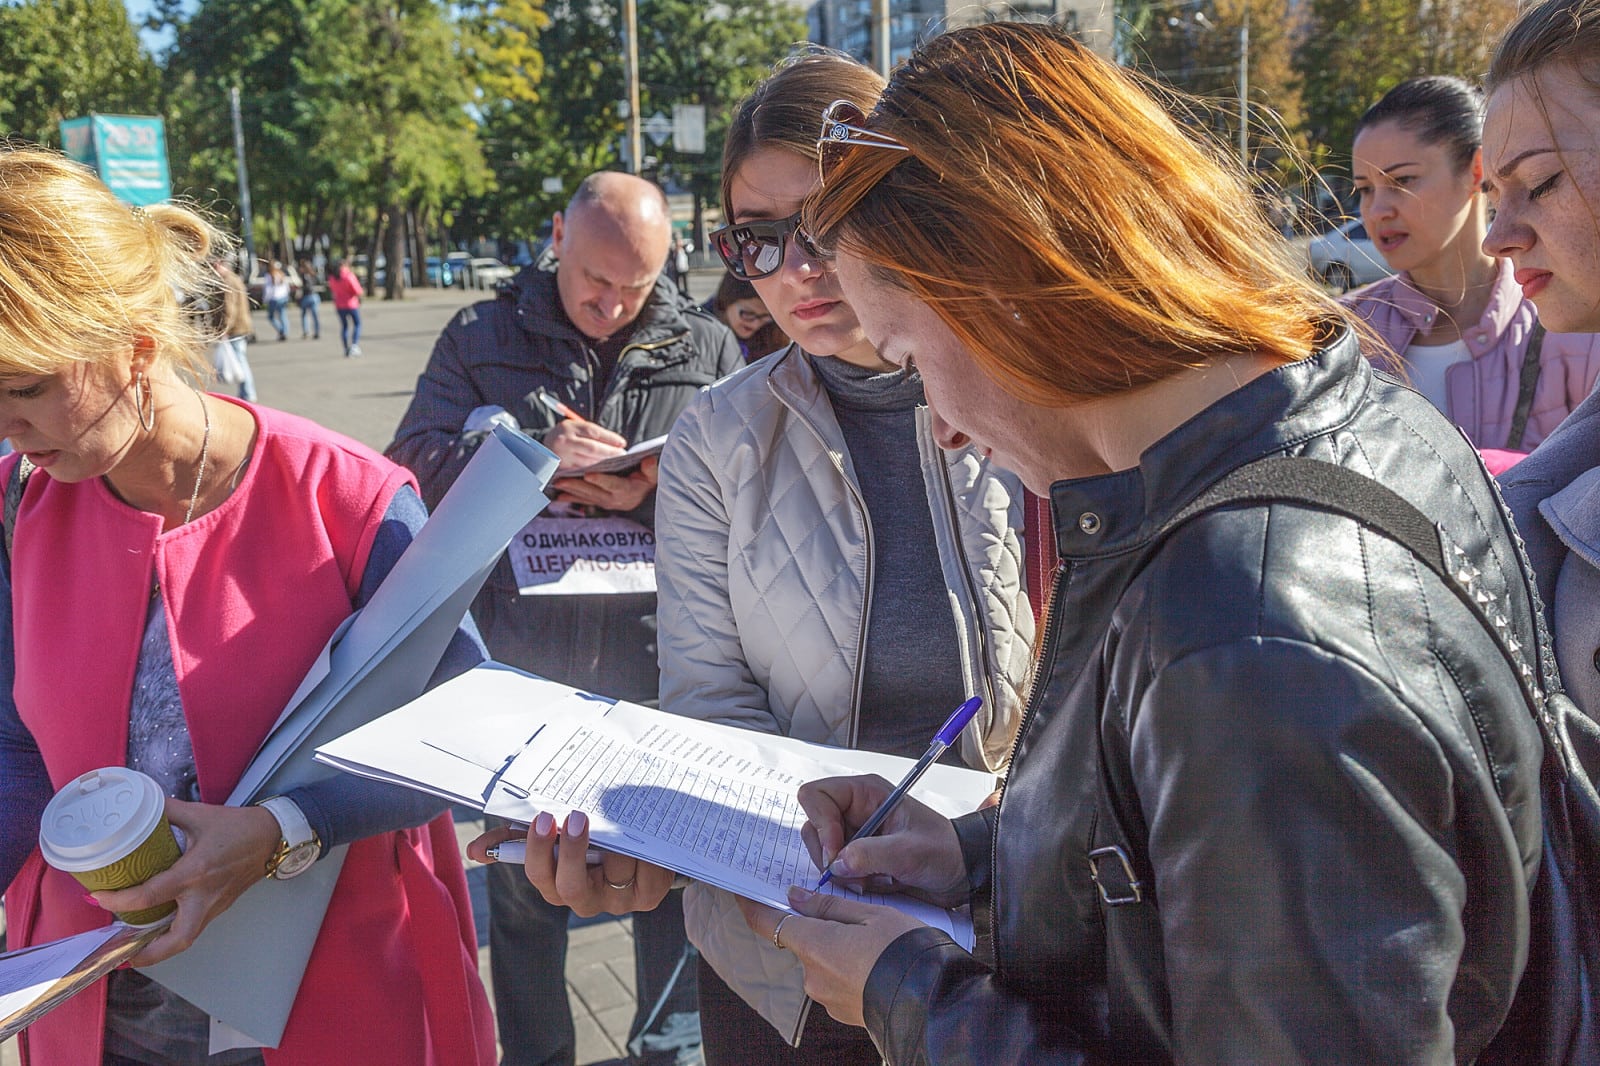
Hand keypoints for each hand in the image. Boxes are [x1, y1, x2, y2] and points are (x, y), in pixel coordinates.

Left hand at [92, 798, 280, 965]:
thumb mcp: (199, 814)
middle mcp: (204, 896)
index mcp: (195, 873)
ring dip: (160, 949)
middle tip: (123, 955)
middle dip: (148, 954)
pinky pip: (193, 926)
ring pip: (186, 938)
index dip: (118, 901)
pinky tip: (159, 926)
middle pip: (176, 940)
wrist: (273, 836)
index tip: (98, 897)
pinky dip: (173, 933)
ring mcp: (214, 905)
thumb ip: (166, 812)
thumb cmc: (238, 826)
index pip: (149, 896)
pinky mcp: (220, 906)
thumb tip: (139, 809)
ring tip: (136, 948)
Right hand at [467, 810, 674, 916]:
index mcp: (557, 884)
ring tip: (618, 816)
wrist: (640, 843)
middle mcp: (586, 899)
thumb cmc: (588, 835)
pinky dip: (645, 849)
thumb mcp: (554, 832)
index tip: (541, 818)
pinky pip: (646, 871)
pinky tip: (643, 830)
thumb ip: (514, 837)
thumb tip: (473, 851)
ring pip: (613, 872)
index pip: (538, 874)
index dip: (536, 850)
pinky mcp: (648, 895)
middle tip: (575, 816)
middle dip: (570, 852)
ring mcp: (618, 900)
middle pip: (570, 886)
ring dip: (617, 843)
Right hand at [542, 419, 628, 470]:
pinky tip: (603, 472)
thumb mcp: (575, 429)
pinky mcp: (561, 469)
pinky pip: (582, 471)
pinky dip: (594, 471)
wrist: (539, 451)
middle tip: (623, 455)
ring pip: (589, 462)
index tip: (623, 443)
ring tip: (617, 464)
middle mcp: (564, 441)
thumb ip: (592, 434)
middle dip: (610, 452)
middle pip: (592, 448)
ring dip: (604, 463)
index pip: (594, 431)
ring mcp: (562, 456)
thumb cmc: (565, 438)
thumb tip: (617, 443)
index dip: (610, 438)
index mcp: (569, 427)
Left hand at [551, 455, 658, 511]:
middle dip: (577, 485)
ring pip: (587, 496)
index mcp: (628, 490)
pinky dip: (572, 498)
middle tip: (562, 479)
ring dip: (571, 490)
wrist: (646, 491)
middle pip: (594, 492)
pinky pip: (585, 501)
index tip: (588, 474)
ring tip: (557, 484)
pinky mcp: (601, 503)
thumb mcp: (653, 473)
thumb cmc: (648, 478)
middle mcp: (616, 500)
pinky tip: (559, 495)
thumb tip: (649, 460)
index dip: (601, 479)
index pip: (613, 485)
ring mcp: (607, 503)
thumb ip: (651, 468)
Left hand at [739, 887, 925, 1027]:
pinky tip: (876, 963)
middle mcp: (813, 976)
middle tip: (853, 915)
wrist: (932, 1002)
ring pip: (822, 961)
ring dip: (838, 948)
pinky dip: (849, 968)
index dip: (752, 906)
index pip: (769, 923)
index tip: (743, 892)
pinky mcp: (842, 1012)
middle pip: (804, 941)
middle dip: (820, 927)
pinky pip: (837, 981)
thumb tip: (795, 897)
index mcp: (815, 945)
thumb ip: (830, 906)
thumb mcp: (872, 914)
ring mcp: (826, 998)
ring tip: (875, 941)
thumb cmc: (904, 950)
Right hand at [798, 775, 968, 906]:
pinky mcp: (858, 857)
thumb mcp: (910, 852)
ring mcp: (855, 835)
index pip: (816, 795)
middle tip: (851, 873)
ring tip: (870, 880)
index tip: (835, 852)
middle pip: (813, 826)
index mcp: (866, 793)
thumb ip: (871, 854)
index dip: (820, 824)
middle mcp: (855, 810)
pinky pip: (836, 870)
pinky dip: (849, 882)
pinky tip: (875, 884)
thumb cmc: (945, 851)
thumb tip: (836, 863)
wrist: (962, 875)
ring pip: (821, 851)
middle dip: (828, 854)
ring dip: (840, 871)